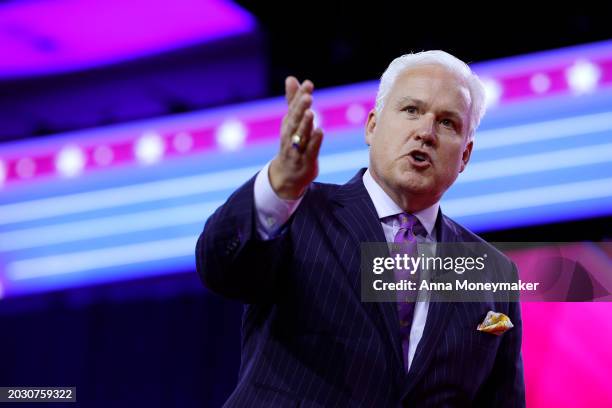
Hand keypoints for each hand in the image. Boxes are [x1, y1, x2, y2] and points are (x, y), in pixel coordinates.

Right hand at [268, 76, 323, 198]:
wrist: (287, 175)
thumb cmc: (292, 144)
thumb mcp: (292, 122)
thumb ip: (292, 100)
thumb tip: (291, 78)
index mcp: (288, 124)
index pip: (294, 108)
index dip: (300, 96)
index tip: (308, 83)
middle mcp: (290, 135)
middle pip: (295, 120)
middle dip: (300, 108)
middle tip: (307, 96)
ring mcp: (297, 149)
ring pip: (300, 136)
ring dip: (305, 124)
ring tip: (311, 112)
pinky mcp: (305, 161)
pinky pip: (309, 150)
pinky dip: (314, 141)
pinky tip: (320, 132)